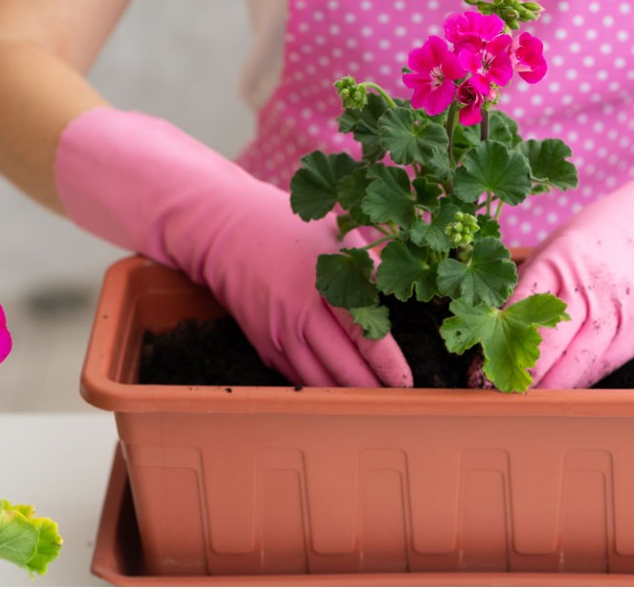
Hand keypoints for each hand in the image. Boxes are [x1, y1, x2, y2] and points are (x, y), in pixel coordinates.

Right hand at [54, 107, 410, 386]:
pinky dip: (321, 388)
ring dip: (347, 396)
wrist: (226, 232)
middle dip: (374, 390)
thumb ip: (369, 270)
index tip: (407, 384)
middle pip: (345, 371)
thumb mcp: (337, 237)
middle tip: (399, 401)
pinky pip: (299, 379)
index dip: (390, 366)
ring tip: (375, 403)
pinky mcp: (265, 346)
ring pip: (320, 384)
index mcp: (327, 286)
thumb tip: (402, 296)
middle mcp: (301, 318)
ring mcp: (280, 336)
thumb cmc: (290, 230)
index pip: (367, 337)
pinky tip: (341, 391)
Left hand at [514, 115, 633, 388]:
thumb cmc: (599, 234)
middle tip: (492, 391)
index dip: (493, 348)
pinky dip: (570, 381)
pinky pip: (594, 372)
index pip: (517, 316)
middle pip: (543, 352)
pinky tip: (551, 387)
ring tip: (516, 397)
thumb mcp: (555, 247)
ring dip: (541, 389)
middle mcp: (589, 295)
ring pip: (570, 372)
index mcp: (560, 264)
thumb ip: (527, 286)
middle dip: (514, 377)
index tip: (475, 371)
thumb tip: (489, 327)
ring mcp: (616, 321)